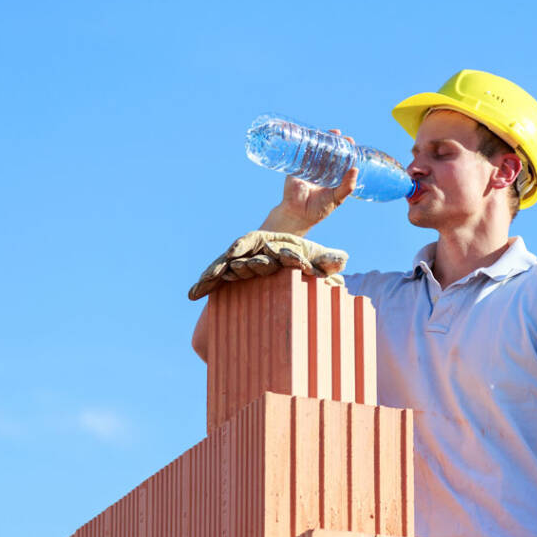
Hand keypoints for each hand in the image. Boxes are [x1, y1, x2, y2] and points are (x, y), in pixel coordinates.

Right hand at [188, 230, 347, 300]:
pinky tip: (192, 294)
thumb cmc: (309, 260)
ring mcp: (242, 261)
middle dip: (234, 266)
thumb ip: (329, 261)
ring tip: (203, 285)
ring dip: (215, 275)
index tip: (244, 257)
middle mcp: (255, 249)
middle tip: (228, 273)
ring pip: (226, 266)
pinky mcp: (234, 272)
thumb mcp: (320, 261)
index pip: (263, 246)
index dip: (252, 251)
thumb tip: (343, 260)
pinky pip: (218, 278)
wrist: (296, 261)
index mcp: (273, 242)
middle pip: (241, 257)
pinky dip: (205, 284)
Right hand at [260, 129, 357, 235]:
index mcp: (333, 176)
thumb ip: (347, 186)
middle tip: (339, 134)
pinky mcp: (297, 167)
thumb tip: (356, 169)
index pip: (341, 159)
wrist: (298, 214)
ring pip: (316, 150)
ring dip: (321, 139)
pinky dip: (305, 144)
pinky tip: (310, 136)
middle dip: (334, 141)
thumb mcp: (337, 197)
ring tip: (328, 133)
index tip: (350, 142)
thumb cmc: (319, 208)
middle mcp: (322, 170)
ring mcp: (309, 167)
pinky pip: (301, 153)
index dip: (346, 150)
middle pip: (329, 151)